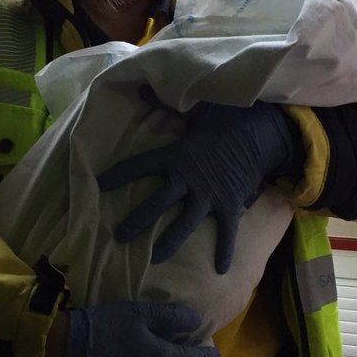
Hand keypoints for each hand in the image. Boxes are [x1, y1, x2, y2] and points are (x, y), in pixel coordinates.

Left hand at [97, 96, 298, 272]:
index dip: (118, 175)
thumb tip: (139, 85)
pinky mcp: (229, 204)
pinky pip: (226, 232)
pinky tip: (221, 271)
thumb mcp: (194, 108)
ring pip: (184, 223)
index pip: (140, 165)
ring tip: (154, 259)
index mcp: (175, 155)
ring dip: (169, 242)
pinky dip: (224, 251)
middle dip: (137, 221)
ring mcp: (208, 195)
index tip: (98, 186)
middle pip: (157, 203)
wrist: (259, 132)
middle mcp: (188, 179)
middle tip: (118, 237)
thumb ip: (164, 100)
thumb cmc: (224, 119)